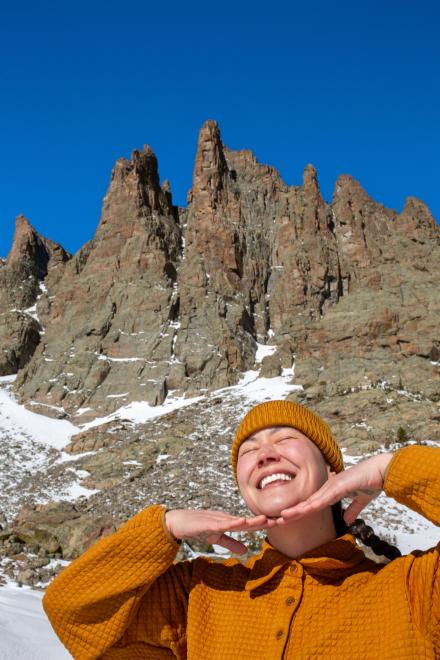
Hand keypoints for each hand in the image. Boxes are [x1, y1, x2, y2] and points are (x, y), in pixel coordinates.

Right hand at [165, 509, 274, 553]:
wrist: (178, 523)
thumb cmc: (197, 528)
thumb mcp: (217, 538)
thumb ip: (231, 543)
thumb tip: (246, 551)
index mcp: (230, 522)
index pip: (251, 525)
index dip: (264, 525)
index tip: (280, 524)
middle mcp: (226, 519)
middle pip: (248, 521)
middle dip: (264, 521)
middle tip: (281, 520)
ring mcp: (217, 520)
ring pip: (237, 521)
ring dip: (251, 520)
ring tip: (266, 519)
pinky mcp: (208, 523)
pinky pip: (221, 524)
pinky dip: (231, 523)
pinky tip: (241, 522)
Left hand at [277, 453, 393, 525]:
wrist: (381, 471)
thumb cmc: (371, 483)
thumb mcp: (360, 501)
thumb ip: (352, 510)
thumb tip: (347, 521)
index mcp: (331, 491)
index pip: (311, 504)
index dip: (299, 512)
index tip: (287, 520)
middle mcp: (328, 488)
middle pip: (306, 503)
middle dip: (292, 512)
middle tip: (276, 521)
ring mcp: (332, 486)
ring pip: (311, 501)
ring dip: (297, 510)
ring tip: (282, 517)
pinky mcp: (339, 486)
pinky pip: (324, 498)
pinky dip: (312, 505)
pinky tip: (303, 511)